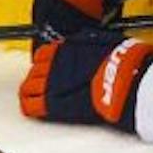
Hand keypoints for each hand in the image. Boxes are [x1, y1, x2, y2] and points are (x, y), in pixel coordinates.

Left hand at [20, 29, 152, 129]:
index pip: (42, 54)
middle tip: (43, 84)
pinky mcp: (53, 104)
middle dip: (37, 77)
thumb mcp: (105, 41)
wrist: (124, 82)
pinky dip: (30, 108)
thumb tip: (87, 41)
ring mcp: (50, 84)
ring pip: (28, 88)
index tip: (49, 68)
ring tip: (36, 98)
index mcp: (64, 48)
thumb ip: (89, 42)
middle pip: (33, 71)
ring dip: (31, 92)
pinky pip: (31, 106)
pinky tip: (35, 111)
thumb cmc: (121, 62)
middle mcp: (53, 64)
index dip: (45, 62)